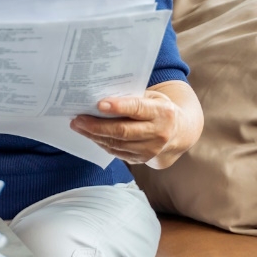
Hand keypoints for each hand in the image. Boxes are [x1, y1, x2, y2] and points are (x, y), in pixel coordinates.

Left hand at [69, 89, 188, 168]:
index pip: (138, 109)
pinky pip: (116, 152)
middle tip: (78, 119)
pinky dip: (101, 143)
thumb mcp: (152, 97)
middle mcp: (159, 133)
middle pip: (123, 131)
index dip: (118, 107)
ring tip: (78, 126)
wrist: (178, 132)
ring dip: (94, 135)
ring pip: (117, 144)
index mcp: (162, 112)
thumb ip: (132, 97)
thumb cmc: (158, 109)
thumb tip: (100, 96)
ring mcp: (151, 150)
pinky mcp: (141, 159)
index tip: (99, 104)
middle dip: (97, 126)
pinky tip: (90, 135)